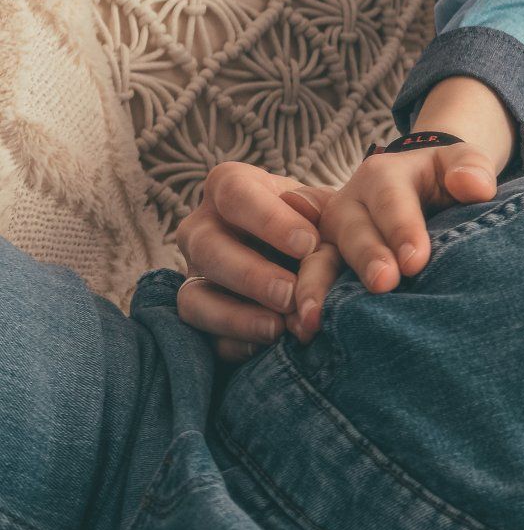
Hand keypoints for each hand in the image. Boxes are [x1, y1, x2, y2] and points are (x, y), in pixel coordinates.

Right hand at [175, 161, 333, 362]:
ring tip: (278, 328)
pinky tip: (266, 343)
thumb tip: (310, 243)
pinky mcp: (198, 312)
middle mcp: (201, 227)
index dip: (270, 221)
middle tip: (290, 294)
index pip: (236, 195)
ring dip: (236, 316)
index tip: (307, 244)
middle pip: (208, 248)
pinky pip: (201, 334)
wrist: (305, 249)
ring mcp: (194, 273)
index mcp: (229, 186)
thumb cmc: (315, 219)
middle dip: (251, 275)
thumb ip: (322, 219)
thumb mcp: (324, 209)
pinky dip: (233, 341)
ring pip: (193, 298)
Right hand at [300, 138, 500, 338]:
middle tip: (384, 284)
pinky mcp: (325, 264)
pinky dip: (305, 305)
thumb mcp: (461, 163)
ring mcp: (332, 236)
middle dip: (367, 258)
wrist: (424, 188)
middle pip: (353, 231)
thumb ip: (472, 168)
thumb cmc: (446, 179)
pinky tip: (305, 332)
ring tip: (317, 320)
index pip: (392, 201)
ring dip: (316, 288)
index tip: (417, 261)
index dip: (402, 229)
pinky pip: (309, 282)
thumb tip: (475, 187)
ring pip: (319, 259)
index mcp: (383, 175)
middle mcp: (350, 204)